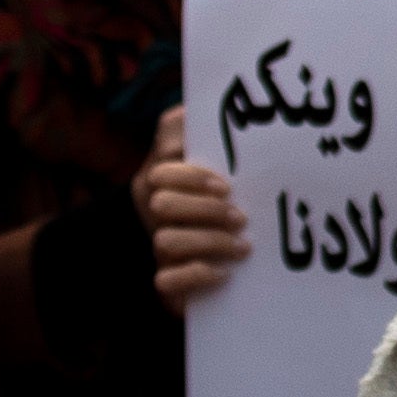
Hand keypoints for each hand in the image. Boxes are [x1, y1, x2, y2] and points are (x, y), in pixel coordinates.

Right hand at [139, 137, 251, 306]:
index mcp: (162, 175)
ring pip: (165, 240)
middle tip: (240, 218)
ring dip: (209, 241)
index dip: (192, 175)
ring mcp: (158, 247)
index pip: (163, 163)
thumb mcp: (220, 162)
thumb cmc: (227, 201)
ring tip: (243, 246)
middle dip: (205, 209)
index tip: (226, 187)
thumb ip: (209, 136)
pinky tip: (225, 273)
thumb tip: (211, 112)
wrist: (228, 261)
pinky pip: (165, 281)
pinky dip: (197, 276)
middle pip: (161, 202)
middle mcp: (153, 210)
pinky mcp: (167, 284)